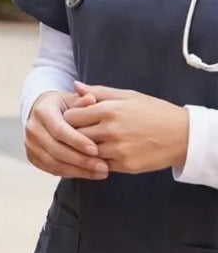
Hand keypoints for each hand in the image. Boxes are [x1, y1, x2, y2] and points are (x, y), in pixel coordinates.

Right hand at [24, 90, 109, 180]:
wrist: (44, 113)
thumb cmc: (64, 107)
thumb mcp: (73, 100)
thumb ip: (83, 101)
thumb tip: (91, 99)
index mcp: (42, 111)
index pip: (59, 130)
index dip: (77, 141)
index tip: (96, 150)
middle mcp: (32, 127)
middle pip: (56, 149)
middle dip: (81, 160)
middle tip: (103, 166)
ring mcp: (29, 143)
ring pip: (53, 162)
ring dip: (78, 170)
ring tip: (100, 172)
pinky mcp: (31, 155)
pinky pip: (50, 169)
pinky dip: (70, 173)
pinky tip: (87, 174)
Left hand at [63, 82, 189, 173]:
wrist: (183, 135)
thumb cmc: (154, 112)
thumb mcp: (127, 96)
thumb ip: (98, 92)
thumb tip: (74, 86)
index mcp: (108, 110)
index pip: (71, 116)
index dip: (69, 118)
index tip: (73, 119)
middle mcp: (110, 130)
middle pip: (74, 135)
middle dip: (72, 134)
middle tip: (75, 133)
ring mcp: (117, 150)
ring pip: (85, 152)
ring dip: (83, 149)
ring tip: (87, 144)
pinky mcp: (125, 166)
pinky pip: (100, 164)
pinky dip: (96, 161)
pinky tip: (101, 155)